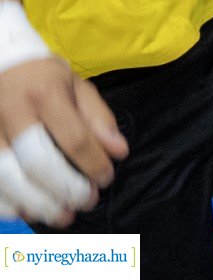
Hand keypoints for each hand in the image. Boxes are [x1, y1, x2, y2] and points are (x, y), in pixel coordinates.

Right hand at [0, 59, 127, 225]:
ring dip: (36, 204)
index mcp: (44, 94)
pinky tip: (27, 211)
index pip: (74, 138)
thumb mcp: (76, 86)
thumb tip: (119, 152)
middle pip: (37, 162)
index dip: (93, 164)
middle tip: (85, 203)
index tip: (106, 179)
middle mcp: (11, 113)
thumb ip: (99, 118)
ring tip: (61, 215)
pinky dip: (7, 204)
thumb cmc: (42, 78)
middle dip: (65, 189)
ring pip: (7, 178)